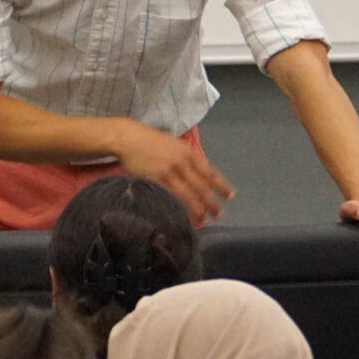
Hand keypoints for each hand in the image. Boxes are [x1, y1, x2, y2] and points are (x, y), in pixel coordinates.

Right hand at [110, 122, 234, 224]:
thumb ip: (187, 158)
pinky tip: (182, 216)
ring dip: (198, 210)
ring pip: (188, 195)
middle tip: (219, 215)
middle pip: (202, 187)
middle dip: (212, 203)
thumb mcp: (174, 144)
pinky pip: (170, 197)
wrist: (128, 138)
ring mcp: (168, 172)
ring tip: (203, 221)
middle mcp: (182, 163)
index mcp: (188, 153)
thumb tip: (200, 172)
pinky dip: (178, 207)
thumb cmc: (151, 141)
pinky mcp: (154, 180)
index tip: (230, 196)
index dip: (221, 186)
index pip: (210, 172)